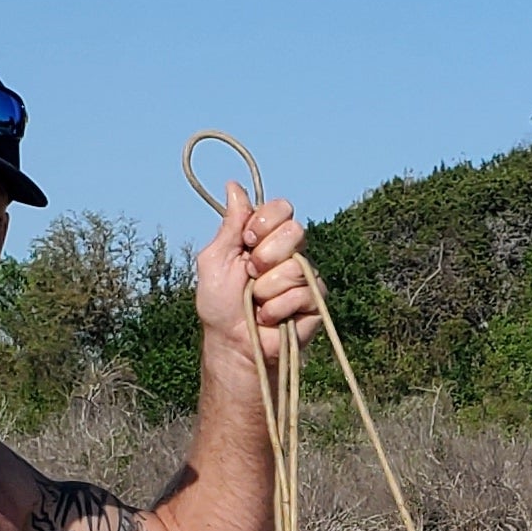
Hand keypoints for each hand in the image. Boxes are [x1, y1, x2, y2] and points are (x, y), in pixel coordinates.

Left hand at [196, 183, 319, 370]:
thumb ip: (230, 224)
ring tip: (257, 303)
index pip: (282, 208)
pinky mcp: (316, 303)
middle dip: (265, 255)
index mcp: (267, 238)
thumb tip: (233, 185)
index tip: (246, 240)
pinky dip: (278, 309)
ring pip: (296, 266)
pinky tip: (269, 318)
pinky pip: (303, 294)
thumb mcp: (216, 259)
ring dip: (267, 289)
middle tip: (250, 275)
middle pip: (295, 231)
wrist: (233, 344)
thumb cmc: (220, 305)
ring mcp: (306, 278)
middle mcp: (290, 253)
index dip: (264, 222)